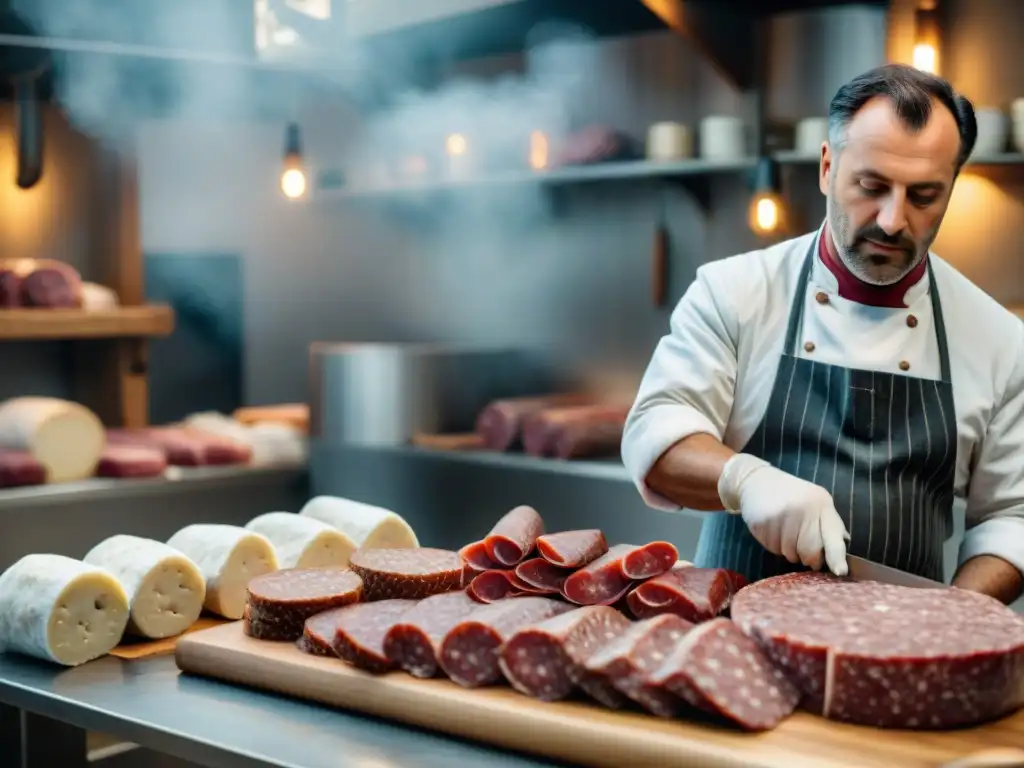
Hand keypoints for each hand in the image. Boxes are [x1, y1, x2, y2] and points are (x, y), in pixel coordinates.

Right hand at [718, 453, 849, 574]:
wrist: (756, 480)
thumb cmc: (791, 494)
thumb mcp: (815, 501)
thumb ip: (830, 524)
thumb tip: (842, 548)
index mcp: (821, 504)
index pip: (833, 536)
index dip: (837, 557)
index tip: (840, 572)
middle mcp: (803, 509)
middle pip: (810, 551)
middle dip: (808, 558)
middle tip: (802, 550)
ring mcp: (781, 515)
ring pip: (790, 553)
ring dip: (788, 550)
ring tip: (784, 532)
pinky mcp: (763, 522)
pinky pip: (773, 548)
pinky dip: (773, 545)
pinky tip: (772, 529)